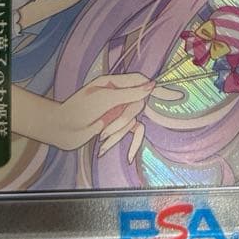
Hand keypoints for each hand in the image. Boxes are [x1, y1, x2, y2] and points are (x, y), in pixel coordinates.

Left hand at [54, 73, 180, 157]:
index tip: (176, 95)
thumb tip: (152, 85)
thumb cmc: (79, 109)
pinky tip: (128, 156)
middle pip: (137, 104)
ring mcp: (116, 112)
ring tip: (102, 136)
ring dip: (119, 131)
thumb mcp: (106, 99)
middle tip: (108, 122)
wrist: (61, 130)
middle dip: (125, 117)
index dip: (155, 87)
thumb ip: (130, 93)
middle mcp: (117, 96)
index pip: (140, 81)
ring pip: (133, 120)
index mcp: (113, 83)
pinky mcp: (115, 127)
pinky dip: (128, 142)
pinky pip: (130, 133)